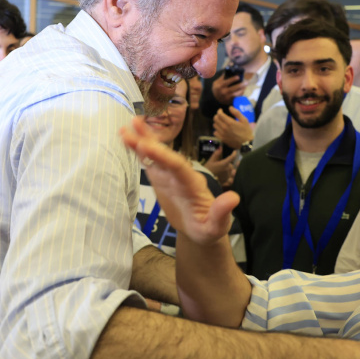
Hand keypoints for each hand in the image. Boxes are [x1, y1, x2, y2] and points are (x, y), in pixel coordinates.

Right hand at [121, 117, 238, 245]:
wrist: (200, 230)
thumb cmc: (209, 229)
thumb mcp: (216, 226)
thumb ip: (221, 213)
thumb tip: (234, 198)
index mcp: (193, 184)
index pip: (178, 167)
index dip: (163, 155)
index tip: (147, 145)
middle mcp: (181, 175)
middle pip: (165, 156)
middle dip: (150, 143)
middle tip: (132, 128)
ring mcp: (170, 176)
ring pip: (156, 155)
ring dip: (142, 141)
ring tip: (125, 127)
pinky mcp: (161, 179)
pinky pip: (150, 162)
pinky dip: (139, 151)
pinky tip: (127, 139)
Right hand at [211, 75, 245, 105]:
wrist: (215, 98)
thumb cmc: (217, 87)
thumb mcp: (217, 81)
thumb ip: (223, 76)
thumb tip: (230, 69)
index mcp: (219, 86)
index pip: (226, 82)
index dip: (233, 79)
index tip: (238, 77)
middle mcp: (223, 92)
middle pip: (233, 88)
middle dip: (240, 85)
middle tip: (246, 82)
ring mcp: (226, 97)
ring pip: (236, 94)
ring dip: (242, 90)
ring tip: (245, 86)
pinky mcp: (229, 101)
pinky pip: (237, 98)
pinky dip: (240, 94)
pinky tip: (243, 90)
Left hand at [213, 107, 253, 148]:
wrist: (246, 143)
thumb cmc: (246, 131)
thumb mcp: (244, 120)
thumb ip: (236, 113)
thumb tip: (230, 107)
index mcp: (230, 122)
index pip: (219, 114)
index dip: (219, 111)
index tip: (221, 110)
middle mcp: (224, 128)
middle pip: (215, 119)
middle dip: (217, 116)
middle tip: (221, 116)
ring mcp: (222, 134)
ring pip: (214, 125)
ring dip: (217, 122)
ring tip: (221, 122)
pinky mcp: (222, 139)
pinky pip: (215, 133)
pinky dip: (217, 130)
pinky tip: (221, 129)